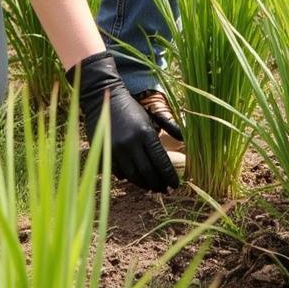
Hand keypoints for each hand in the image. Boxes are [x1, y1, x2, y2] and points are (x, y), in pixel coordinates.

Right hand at [66, 50, 178, 192]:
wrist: (104, 97)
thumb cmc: (131, 107)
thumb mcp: (150, 115)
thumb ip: (169, 126)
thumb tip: (184, 139)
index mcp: (145, 133)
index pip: (161, 161)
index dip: (169, 176)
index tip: (176, 185)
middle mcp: (131, 143)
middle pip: (147, 172)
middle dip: (158, 184)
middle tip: (164, 190)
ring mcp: (117, 149)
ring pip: (133, 176)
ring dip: (143, 183)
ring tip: (151, 187)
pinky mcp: (105, 152)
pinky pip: (119, 172)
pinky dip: (128, 177)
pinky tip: (135, 178)